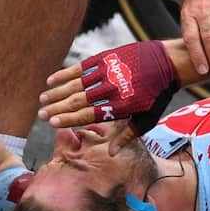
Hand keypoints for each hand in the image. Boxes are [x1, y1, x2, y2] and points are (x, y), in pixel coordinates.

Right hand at [39, 40, 176, 130]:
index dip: (69, 119)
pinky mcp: (106, 57)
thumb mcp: (148, 118)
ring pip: (77, 83)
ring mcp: (108, 71)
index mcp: (121, 105)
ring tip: (42, 100)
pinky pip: (82, 66)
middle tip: (41, 115)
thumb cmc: (157, 95)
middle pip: (78, 100)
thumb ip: (127, 135)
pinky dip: (66, 73)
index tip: (52, 123)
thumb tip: (111, 153)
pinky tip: (52, 80)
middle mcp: (112, 88)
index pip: (89, 114)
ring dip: (57, 92)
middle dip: (57, 108)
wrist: (168, 63)